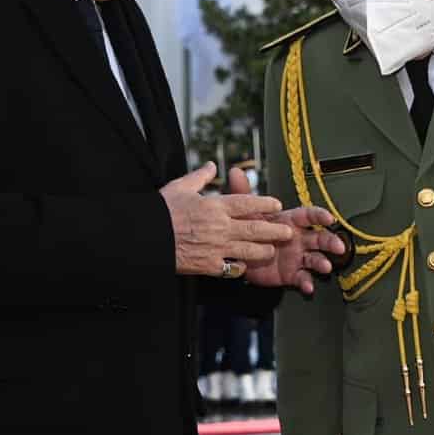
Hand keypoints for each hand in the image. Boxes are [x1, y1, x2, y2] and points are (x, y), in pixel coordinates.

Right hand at [161, 163, 295, 277]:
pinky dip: (239, 268)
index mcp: (214, 206)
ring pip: (248, 250)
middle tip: (287, 232)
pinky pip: (231, 268)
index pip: (246, 203)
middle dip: (274, 230)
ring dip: (262, 251)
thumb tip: (212, 166)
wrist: (146, 238)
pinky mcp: (208, 266)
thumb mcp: (180, 187)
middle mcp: (220, 227)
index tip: (276, 204)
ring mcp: (216, 248)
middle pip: (255, 228)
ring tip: (271, 251)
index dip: (264, 203)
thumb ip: (200, 177)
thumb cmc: (161, 211)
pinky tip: (242, 267)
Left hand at [227, 165, 341, 293]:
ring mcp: (297, 256)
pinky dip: (307, 282)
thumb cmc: (250, 229)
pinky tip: (309, 286)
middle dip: (330, 241)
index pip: (308, 215)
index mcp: (290, 221)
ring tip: (325, 266)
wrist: (242, 254)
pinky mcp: (292, 273)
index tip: (329, 218)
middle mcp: (299, 238)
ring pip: (315, 258)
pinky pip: (302, 278)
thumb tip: (235, 172)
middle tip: (339, 246)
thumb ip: (243, 193)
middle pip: (320, 237)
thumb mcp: (246, 212)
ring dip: (322, 262)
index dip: (319, 215)